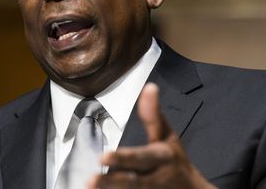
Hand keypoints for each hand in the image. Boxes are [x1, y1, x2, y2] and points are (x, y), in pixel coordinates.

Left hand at [88, 83, 216, 188]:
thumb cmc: (175, 161)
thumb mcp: (168, 136)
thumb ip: (154, 116)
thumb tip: (149, 87)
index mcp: (162, 157)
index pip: (142, 157)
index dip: (124, 158)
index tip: (104, 156)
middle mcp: (157, 178)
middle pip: (133, 181)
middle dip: (112, 181)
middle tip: (91, 179)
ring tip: (90, 185)